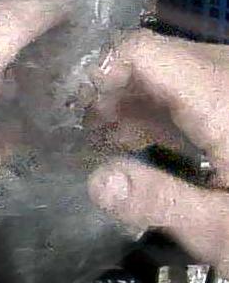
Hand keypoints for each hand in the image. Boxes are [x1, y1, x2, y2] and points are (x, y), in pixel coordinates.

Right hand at [88, 30, 228, 265]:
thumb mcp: (221, 232)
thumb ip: (156, 200)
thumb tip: (93, 180)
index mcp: (223, 100)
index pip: (142, 49)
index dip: (96, 71)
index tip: (70, 110)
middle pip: (157, 56)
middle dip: (111, 87)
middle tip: (79, 130)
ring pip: (177, 69)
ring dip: (137, 98)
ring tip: (104, 138)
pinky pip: (201, 85)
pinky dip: (168, 107)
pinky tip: (145, 141)